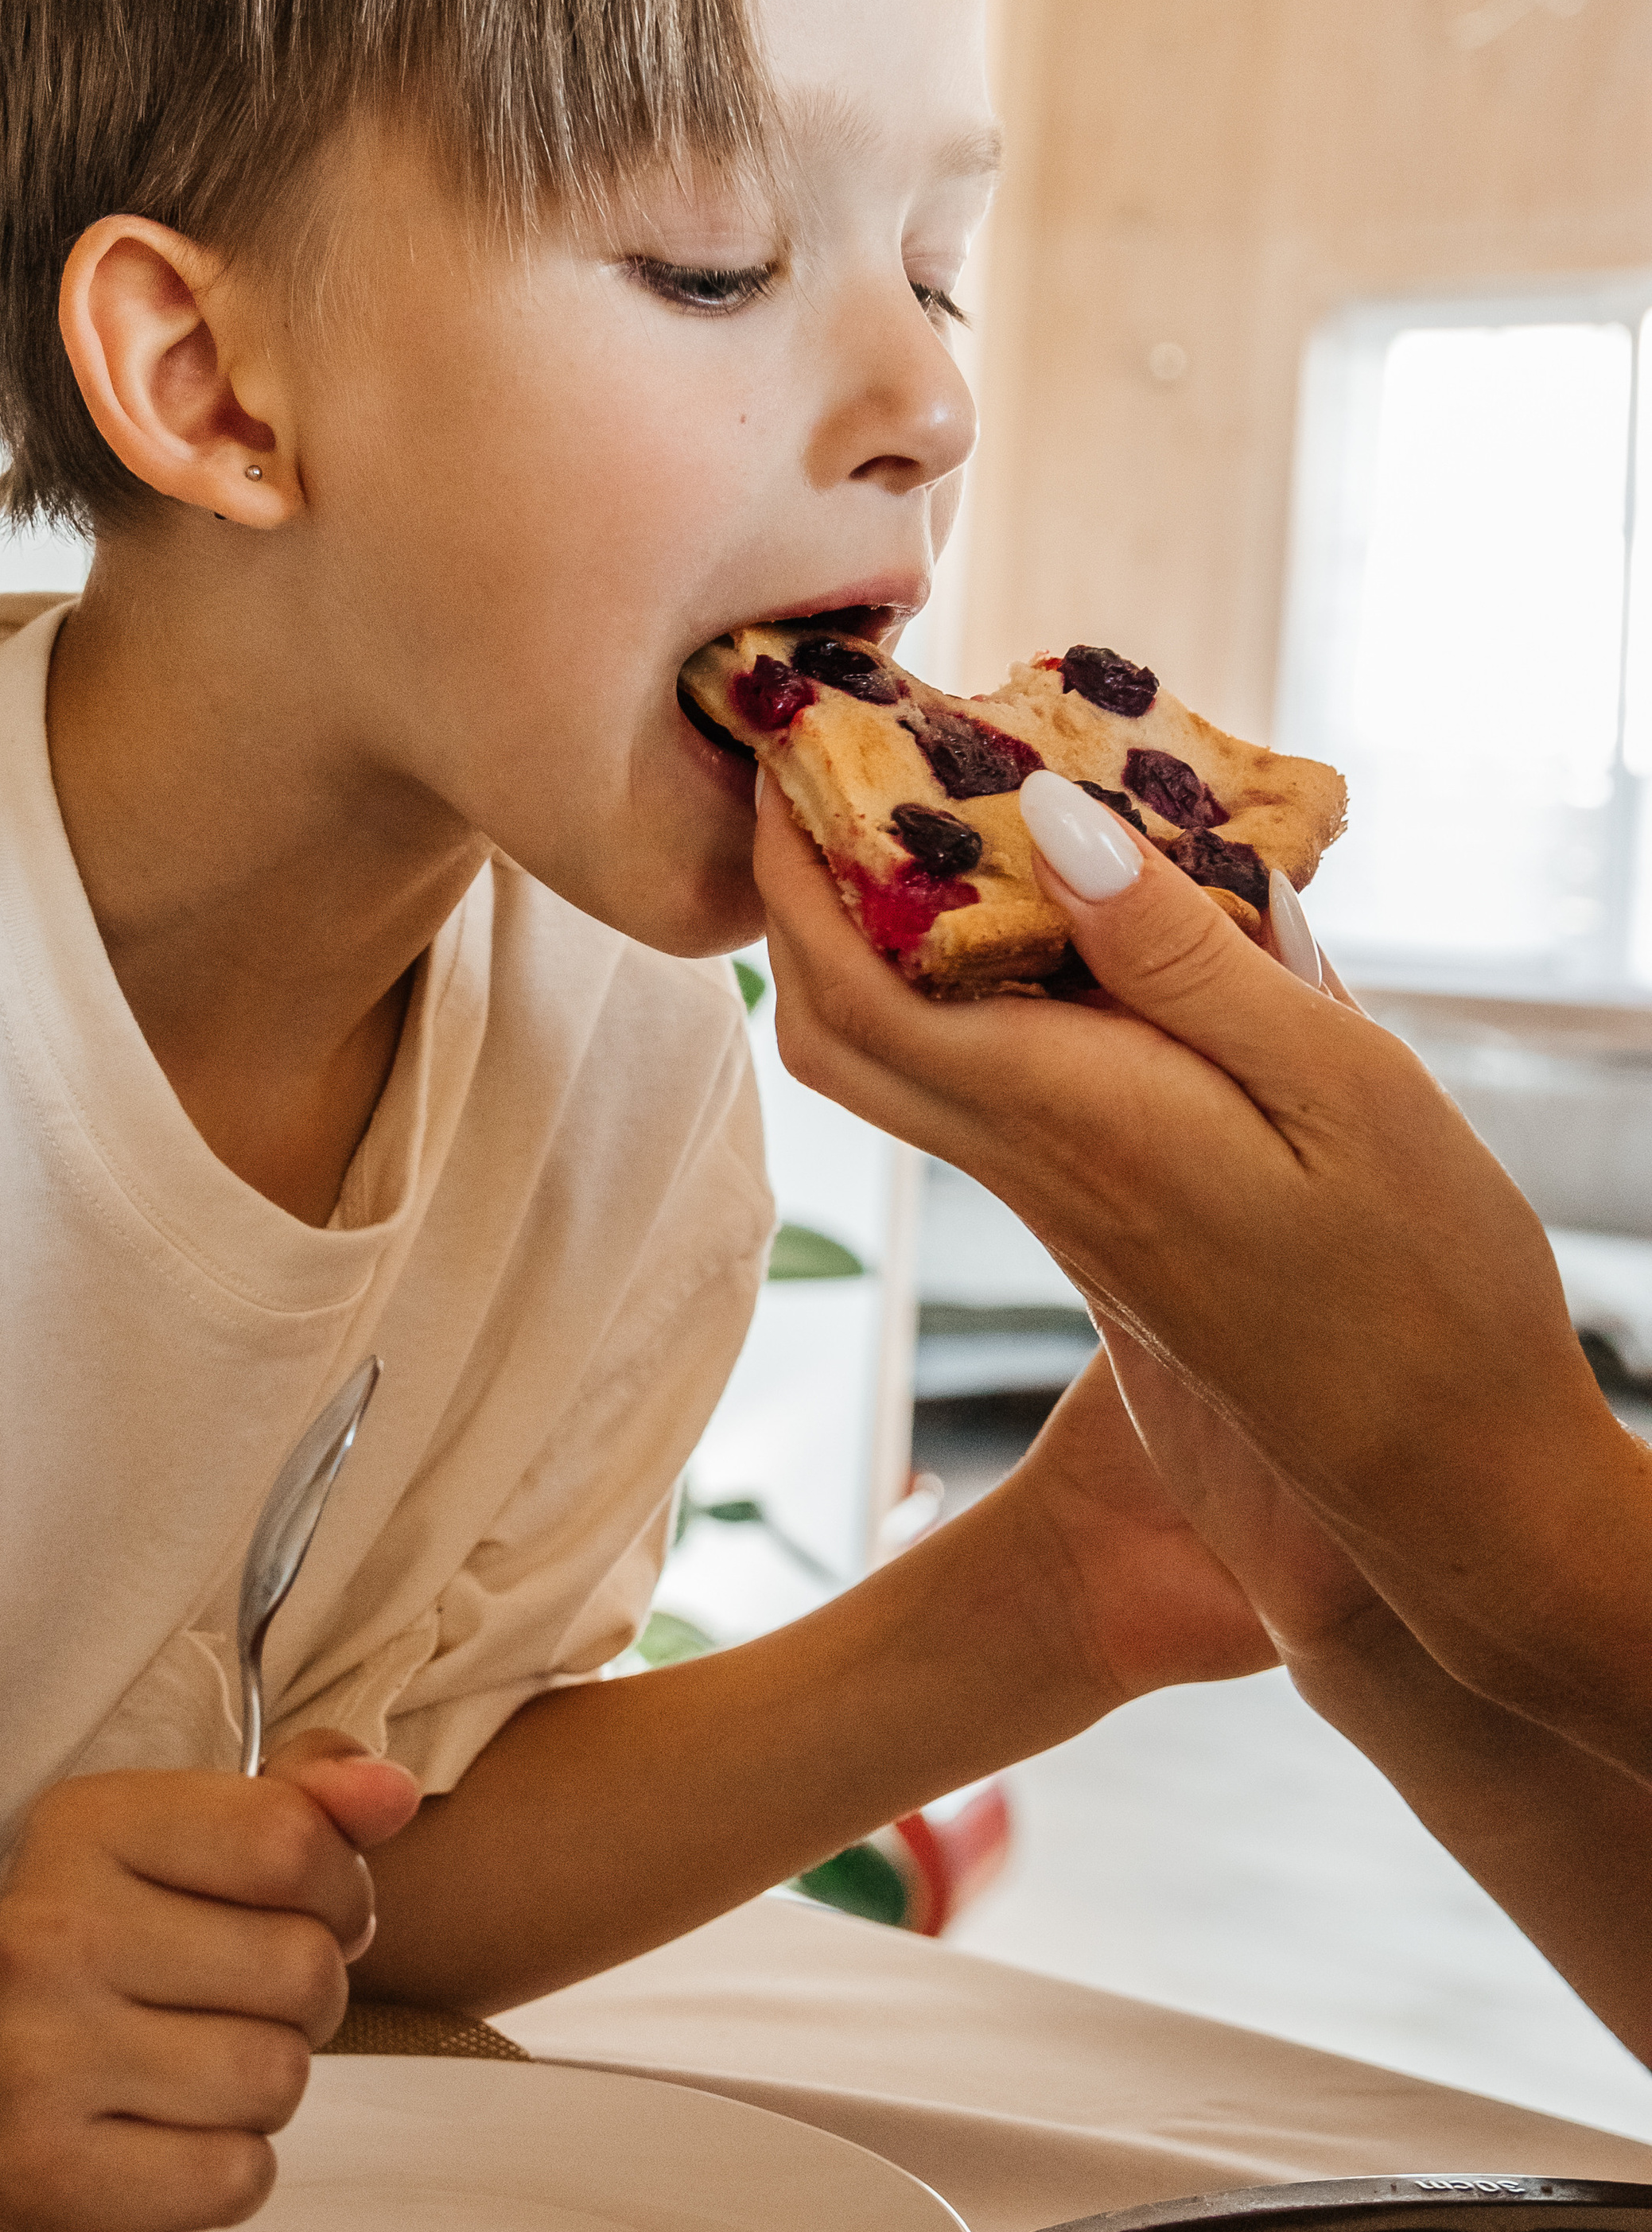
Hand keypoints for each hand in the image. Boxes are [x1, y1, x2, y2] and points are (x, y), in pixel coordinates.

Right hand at [0, 1731, 419, 2231]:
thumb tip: (389, 1794)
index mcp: (84, 1824)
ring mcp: (33, 2057)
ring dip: (271, 2081)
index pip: (288, 1840)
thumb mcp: (219, 1834)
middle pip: (298, 1967)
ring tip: (209, 2063)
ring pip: (274, 2077)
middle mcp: (43, 1931)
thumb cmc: (147, 1940)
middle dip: (309, 1991)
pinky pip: (233, 2178)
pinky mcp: (44, 2174)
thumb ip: (315, 1796)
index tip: (308, 1908)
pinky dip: (232, 2169)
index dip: (338, 1886)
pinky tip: (177, 2136)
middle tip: (248, 1999)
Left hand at [755, 770, 1651, 1769]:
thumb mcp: (1333, 1082)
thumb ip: (1179, 954)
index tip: (788, 753)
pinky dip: (954, 989)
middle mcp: (1033, 1163)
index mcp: (1073, 1118)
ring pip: (894, 1064)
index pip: (856, 988)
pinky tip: (1031, 921)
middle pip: (835, 1031)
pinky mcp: (1100, 1216)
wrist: (1442, 1479)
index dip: (794, 871)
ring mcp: (1059, 1199)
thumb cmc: (1423, 1279)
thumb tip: (1043, 818)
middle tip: (819, 770)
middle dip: (793, 899)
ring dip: (862, 940)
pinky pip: (976, 1085)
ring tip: (914, 816)